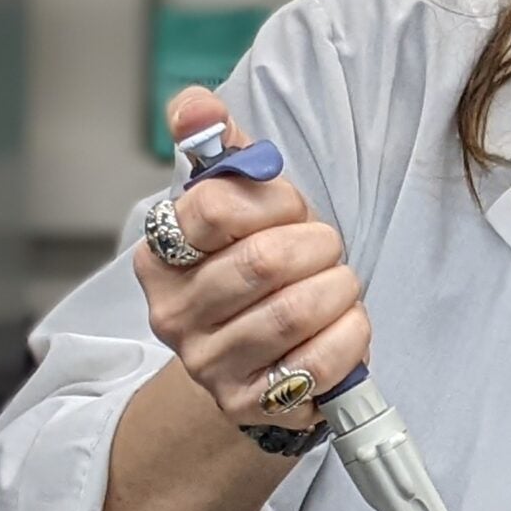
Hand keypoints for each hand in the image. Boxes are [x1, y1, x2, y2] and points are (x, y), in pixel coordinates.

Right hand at [134, 87, 369, 430]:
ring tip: (338, 286)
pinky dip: (350, 335)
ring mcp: (208, 365)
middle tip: (325, 249)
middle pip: (264, 261)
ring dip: (338, 289)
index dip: (272, 201)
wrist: (258, 363)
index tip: (286, 210)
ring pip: (295, 312)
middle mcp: (172, 314)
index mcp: (159, 256)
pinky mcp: (250, 405)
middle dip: (317, 246)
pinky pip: (319, 363)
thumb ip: (218, 146)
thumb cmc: (252, 271)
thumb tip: (196, 105)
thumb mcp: (237, 202)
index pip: (216, 207)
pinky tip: (345, 325)